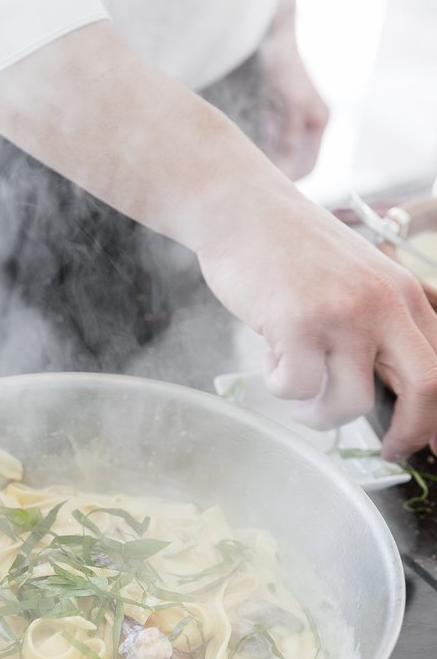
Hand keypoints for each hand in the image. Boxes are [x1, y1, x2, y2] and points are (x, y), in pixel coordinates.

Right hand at [198, 182, 436, 460]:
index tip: (428, 443)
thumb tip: (390, 389)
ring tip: (300, 395)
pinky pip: (296, 389)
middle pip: (425, 386)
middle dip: (410, 432)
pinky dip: (279, 387)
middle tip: (388, 450)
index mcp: (402, 292)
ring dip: (321, 414)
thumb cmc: (290, 248)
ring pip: (351, 402)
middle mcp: (381, 303)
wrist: (241, 209)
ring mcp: (341, 314)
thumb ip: (379, 322)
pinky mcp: (297, 324)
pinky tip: (271, 360)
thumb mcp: (357, 277)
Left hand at [257, 0, 328, 180]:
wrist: (268, 32)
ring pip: (277, 156)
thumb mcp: (290, 105)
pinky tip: (240, 156)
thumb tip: (286, 175)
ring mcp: (289, 120)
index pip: (307, 167)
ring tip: (243, 175)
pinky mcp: (272, 115)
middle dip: (275, 176)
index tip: (266, 188)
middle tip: (250, 186)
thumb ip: (289, 139)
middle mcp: (306, 123)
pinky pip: (265, 143)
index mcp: (318, 121)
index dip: (290, 181)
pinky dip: (256, 152)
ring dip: (264, 165)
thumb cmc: (283, 64)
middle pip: (292, 164)